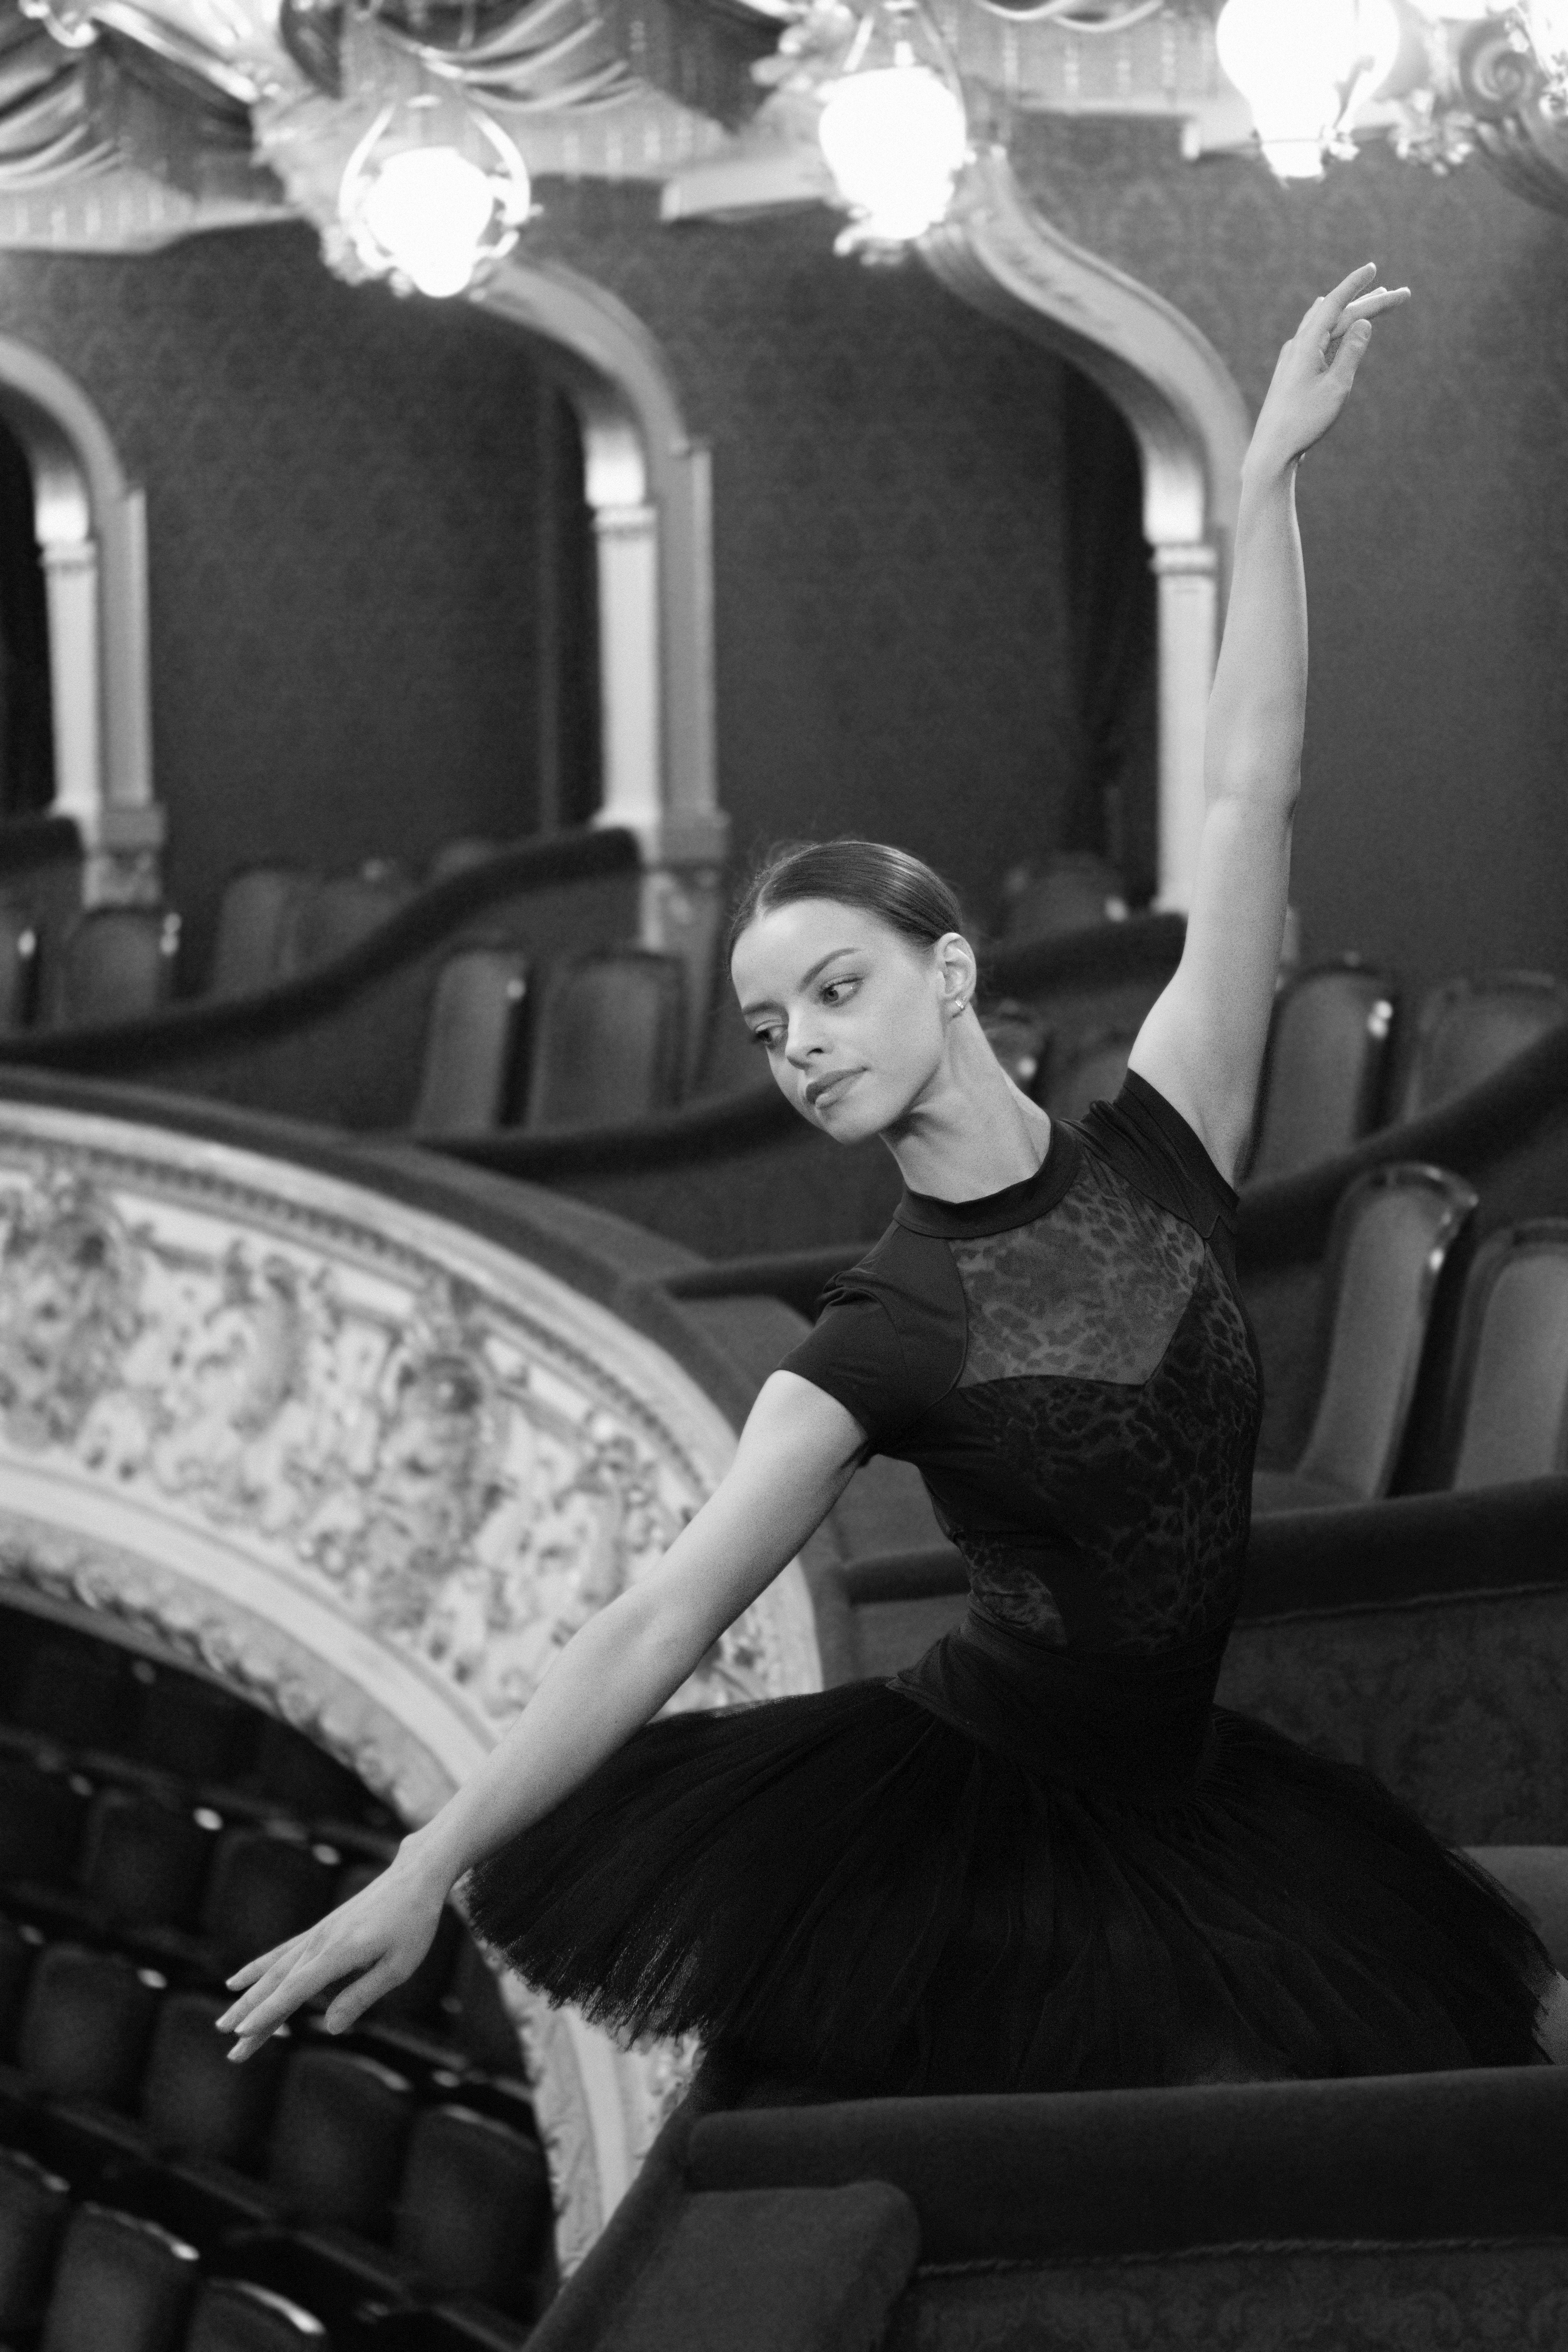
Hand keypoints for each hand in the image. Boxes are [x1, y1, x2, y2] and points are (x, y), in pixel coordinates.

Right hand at [215, 1848, 448, 2059]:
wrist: (414, 1876)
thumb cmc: (414, 1923)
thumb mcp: (399, 1965)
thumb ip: (362, 1996)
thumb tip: (329, 2027)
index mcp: (340, 1952)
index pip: (295, 1989)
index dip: (268, 2013)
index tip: (242, 2034)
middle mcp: (321, 1942)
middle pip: (278, 1985)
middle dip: (252, 2018)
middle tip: (231, 2051)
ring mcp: (317, 1934)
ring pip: (274, 1971)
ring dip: (248, 1999)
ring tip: (223, 2024)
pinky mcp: (320, 1930)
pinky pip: (281, 1953)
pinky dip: (257, 1968)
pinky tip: (237, 1980)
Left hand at [1249, 263, 1409, 474]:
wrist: (1272, 450)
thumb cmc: (1303, 422)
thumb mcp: (1336, 387)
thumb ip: (1351, 353)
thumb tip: (1364, 323)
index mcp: (1307, 345)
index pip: (1335, 304)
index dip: (1355, 284)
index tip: (1373, 268)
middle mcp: (1297, 345)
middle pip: (1338, 315)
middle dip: (1370, 304)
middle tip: (1402, 295)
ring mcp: (1293, 357)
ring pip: (1328, 325)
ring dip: (1353, 312)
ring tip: (1376, 300)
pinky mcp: (1293, 370)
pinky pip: (1317, 337)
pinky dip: (1333, 325)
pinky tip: (1333, 320)